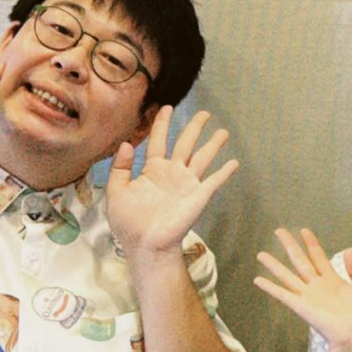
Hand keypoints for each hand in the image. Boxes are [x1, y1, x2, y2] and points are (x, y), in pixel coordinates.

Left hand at [106, 107, 238, 257]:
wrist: (145, 244)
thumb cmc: (129, 222)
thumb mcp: (116, 192)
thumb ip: (120, 168)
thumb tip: (127, 143)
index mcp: (152, 170)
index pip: (158, 140)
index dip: (162, 124)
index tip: (166, 107)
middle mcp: (172, 172)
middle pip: (185, 143)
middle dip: (194, 127)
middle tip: (204, 113)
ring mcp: (187, 183)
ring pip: (202, 157)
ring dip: (213, 144)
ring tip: (223, 132)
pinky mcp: (199, 195)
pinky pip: (214, 180)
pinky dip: (224, 172)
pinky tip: (234, 162)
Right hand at [255, 227, 351, 351]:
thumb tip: (348, 251)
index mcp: (333, 281)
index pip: (318, 257)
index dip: (311, 243)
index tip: (304, 230)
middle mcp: (317, 287)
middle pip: (300, 261)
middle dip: (289, 245)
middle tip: (279, 231)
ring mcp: (308, 297)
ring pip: (287, 275)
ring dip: (273, 264)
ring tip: (260, 253)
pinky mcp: (302, 307)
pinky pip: (283, 295)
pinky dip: (270, 287)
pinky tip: (258, 280)